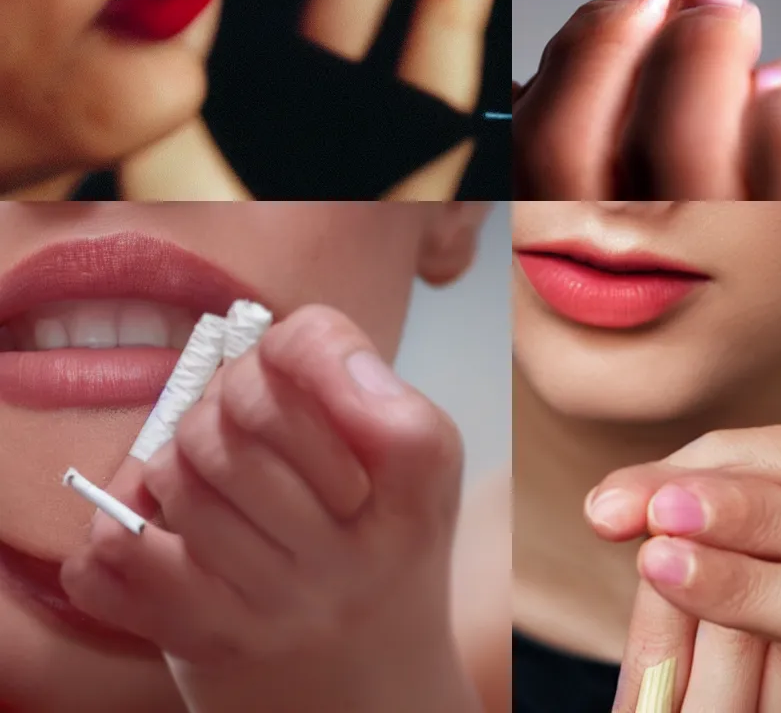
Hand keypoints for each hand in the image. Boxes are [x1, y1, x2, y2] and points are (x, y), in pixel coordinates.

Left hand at [59, 307, 478, 712]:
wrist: (376, 690)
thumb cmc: (388, 543)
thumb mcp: (418, 461)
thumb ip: (364, 390)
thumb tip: (284, 345)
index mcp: (416, 479)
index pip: (333, 364)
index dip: (302, 351)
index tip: (297, 361)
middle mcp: (355, 548)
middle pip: (237, 419)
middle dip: (221, 400)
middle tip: (232, 414)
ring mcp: (281, 603)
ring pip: (177, 481)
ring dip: (173, 462)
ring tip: (200, 473)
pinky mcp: (214, 648)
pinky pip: (125, 562)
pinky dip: (117, 532)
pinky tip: (147, 528)